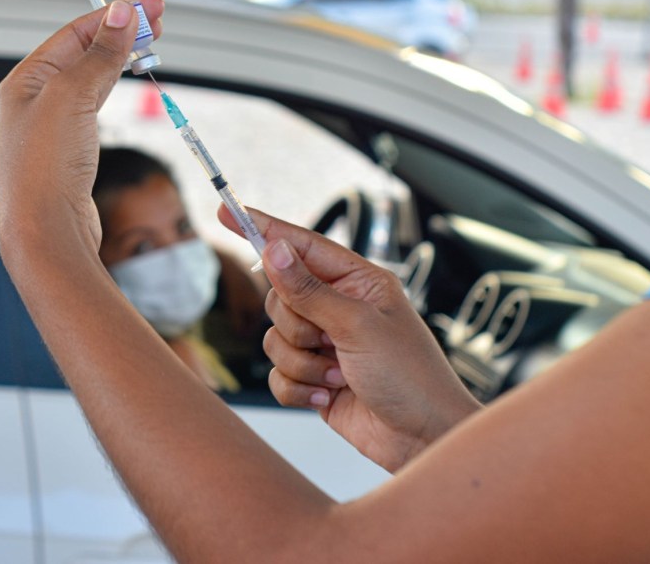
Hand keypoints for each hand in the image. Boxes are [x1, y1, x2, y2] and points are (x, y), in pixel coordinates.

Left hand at [0, 0, 163, 264]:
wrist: (46, 231)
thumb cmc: (45, 169)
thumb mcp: (73, 97)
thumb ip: (100, 55)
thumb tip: (121, 15)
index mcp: (26, 79)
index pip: (77, 32)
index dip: (117, 15)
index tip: (153, 6)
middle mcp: (35, 98)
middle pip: (83, 51)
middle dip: (122, 32)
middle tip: (159, 21)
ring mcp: (53, 124)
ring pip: (91, 76)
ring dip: (120, 56)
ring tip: (150, 44)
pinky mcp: (70, 148)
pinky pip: (94, 103)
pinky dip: (114, 85)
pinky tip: (125, 80)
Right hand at [219, 207, 481, 472]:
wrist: (423, 438)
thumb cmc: (411, 376)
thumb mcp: (358, 325)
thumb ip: (308, 290)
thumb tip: (274, 248)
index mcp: (358, 281)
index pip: (301, 245)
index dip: (263, 228)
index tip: (226, 211)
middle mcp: (339, 308)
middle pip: (279, 297)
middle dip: (296, 325)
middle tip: (328, 341)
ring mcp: (325, 344)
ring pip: (274, 338)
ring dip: (302, 362)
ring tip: (339, 375)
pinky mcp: (314, 378)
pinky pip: (278, 375)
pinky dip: (298, 388)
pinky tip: (330, 395)